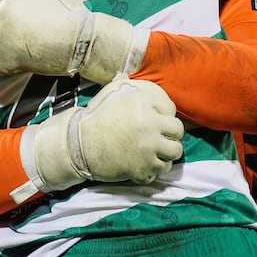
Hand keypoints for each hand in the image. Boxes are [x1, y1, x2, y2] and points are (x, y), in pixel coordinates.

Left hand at [0, 0, 148, 82]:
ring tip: (16, 50)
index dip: (1, 9)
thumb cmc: (70, 12)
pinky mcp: (5, 58)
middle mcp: (2, 10)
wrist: (82, 39)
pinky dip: (3, 66)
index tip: (10, 18)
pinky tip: (17, 64)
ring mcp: (1, 35)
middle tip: (13, 35)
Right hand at [19, 77, 183, 193]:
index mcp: (143, 103)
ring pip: (174, 151)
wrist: (78, 145)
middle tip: (158, 135)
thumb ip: (135, 87)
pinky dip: (155, 167)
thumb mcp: (113, 92)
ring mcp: (149, 148)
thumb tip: (154, 87)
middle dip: (169, 133)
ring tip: (155, 149)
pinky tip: (146, 161)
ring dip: (166, 151)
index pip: (171, 109)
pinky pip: (162, 169)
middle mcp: (150, 124)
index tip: (155, 119)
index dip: (163, 114)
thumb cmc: (96, 117)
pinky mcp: (144, 168)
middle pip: (177, 131)